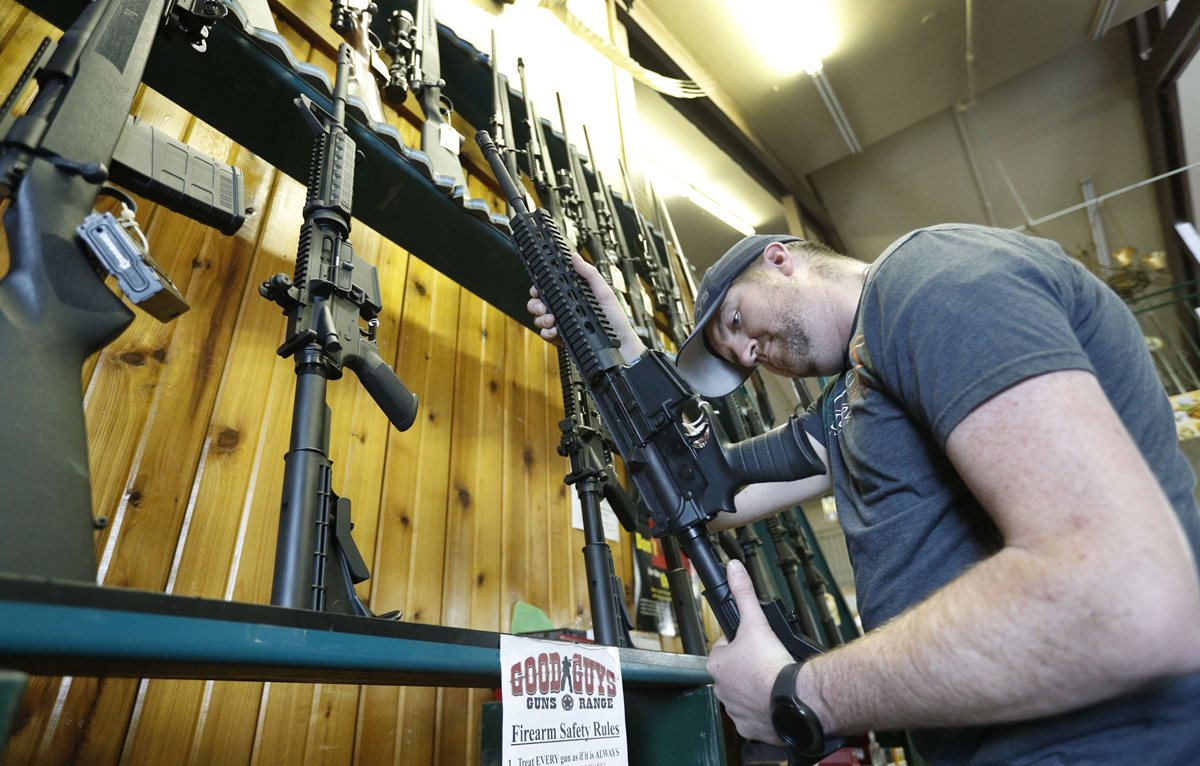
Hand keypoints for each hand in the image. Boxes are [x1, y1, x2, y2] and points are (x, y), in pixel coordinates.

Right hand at [525, 253, 644, 363]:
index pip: (550, 289)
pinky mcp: (563, 339)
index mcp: (574, 296)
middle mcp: (566, 310)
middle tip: (544, 307)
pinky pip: (546, 335)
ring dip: (542, 319)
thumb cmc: (615, 320)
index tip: (538, 289)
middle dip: (537, 305)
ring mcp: (563, 325)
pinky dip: (547, 333)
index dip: (540, 288)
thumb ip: (589, 274)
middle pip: (540, 304)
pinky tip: (556, 331)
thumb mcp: (604, 293)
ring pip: (540, 319)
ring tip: (552, 320)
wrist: (620, 346)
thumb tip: (576, 257)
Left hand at [706, 559, 795, 745]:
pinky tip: (775, 700)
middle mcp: (722, 689)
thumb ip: (744, 593)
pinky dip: (764, 710)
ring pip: (743, 695)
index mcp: (718, 665)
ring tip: (772, 680)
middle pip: (733, 673)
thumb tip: (734, 569)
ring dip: (755, 689)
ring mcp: (735, 710)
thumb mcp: (756, 621)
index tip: (752, 643)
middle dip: (747, 668)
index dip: (738, 643)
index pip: (723, 649)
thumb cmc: (771, 664)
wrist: (791, 699)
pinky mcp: (751, 728)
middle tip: (766, 662)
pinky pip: (755, 717)